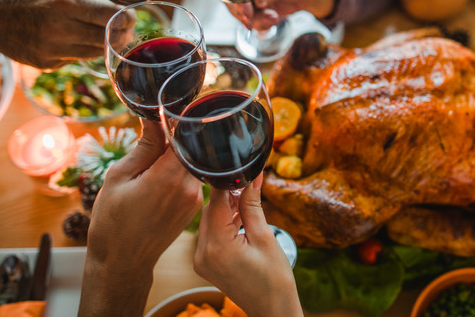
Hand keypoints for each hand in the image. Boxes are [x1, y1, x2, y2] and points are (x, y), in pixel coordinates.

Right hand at [79, 120, 202, 316]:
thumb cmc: (113, 221)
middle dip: (175, 136)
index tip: (167, 109)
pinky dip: (177, 170)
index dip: (178, 120)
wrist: (122, 262)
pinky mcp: (193, 207)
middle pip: (191, 148)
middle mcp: (189, 187)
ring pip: (190, 163)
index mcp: (169, 177)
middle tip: (155, 128)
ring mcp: (194, 199)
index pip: (185, 136)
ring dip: (175, 154)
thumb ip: (144, 146)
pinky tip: (158, 173)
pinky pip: (190, 178)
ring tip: (151, 154)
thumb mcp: (119, 176)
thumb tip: (156, 119)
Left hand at [194, 174, 302, 316]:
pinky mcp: (204, 263)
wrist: (272, 310)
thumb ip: (252, 205)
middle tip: (249, 187)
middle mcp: (202, 253)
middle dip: (228, 195)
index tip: (241, 170)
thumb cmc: (274, 279)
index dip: (229, 183)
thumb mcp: (265, 237)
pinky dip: (223, 223)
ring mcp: (201, 260)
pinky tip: (240, 220)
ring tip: (248, 206)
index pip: (217, 201)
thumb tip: (252, 177)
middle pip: (210, 209)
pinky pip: (210, 234)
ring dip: (226, 209)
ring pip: (209, 220)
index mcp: (217, 246)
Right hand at [226, 0, 338, 30]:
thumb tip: (259, 2)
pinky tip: (274, 19)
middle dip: (242, 14)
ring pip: (243, 14)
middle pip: (232, 1)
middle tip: (252, 21)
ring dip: (255, 20)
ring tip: (273, 18)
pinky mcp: (262, 11)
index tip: (245, 10)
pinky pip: (254, 21)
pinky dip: (262, 24)